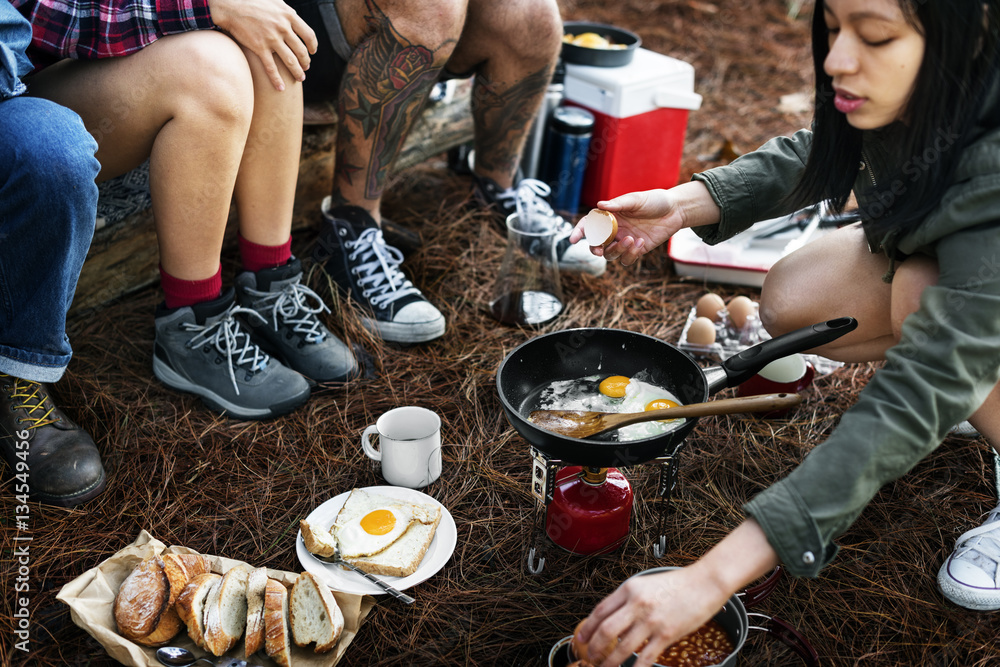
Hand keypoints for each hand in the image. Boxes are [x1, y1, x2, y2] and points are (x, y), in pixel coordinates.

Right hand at [209, 0, 317, 89]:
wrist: (231, 5)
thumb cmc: (252, 1)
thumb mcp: (275, 1)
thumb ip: (286, 12)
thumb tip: (295, 18)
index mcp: (289, 15)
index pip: (309, 35)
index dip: (312, 46)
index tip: (312, 51)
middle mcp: (283, 28)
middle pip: (301, 51)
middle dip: (305, 62)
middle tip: (306, 67)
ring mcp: (272, 39)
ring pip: (290, 61)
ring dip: (297, 72)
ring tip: (300, 78)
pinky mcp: (259, 47)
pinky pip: (271, 67)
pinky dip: (277, 80)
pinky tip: (281, 88)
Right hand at [568, 189, 685, 265]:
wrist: (675, 210)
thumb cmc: (654, 201)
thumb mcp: (636, 199)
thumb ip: (618, 204)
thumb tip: (599, 205)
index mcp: (610, 216)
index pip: (590, 225)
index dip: (580, 232)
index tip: (573, 239)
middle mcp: (614, 230)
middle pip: (597, 244)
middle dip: (595, 249)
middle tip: (599, 250)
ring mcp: (624, 241)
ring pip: (611, 254)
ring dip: (617, 250)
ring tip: (631, 240)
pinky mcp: (636, 250)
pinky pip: (627, 259)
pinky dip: (632, 254)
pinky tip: (642, 243)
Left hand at [574, 566, 731, 666]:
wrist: (705, 582)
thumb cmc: (678, 583)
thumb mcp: (646, 584)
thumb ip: (629, 600)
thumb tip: (615, 620)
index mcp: (629, 589)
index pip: (600, 611)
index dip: (587, 628)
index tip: (581, 640)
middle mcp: (637, 604)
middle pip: (606, 630)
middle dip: (595, 648)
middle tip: (590, 658)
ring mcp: (651, 620)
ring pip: (622, 647)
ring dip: (610, 662)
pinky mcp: (667, 634)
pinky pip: (645, 658)